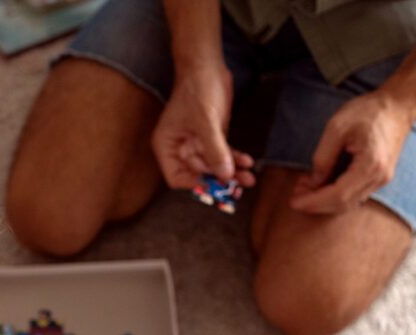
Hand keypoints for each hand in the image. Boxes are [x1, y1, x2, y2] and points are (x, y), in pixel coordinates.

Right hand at [152, 67, 255, 188]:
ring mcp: (197, 144)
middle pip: (198, 175)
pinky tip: (248, 162)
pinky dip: (235, 160)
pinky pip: (223, 155)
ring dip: (231, 173)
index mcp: (167, 147)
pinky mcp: (212, 138)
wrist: (206, 67)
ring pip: (214, 167)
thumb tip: (225, 176)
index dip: (195, 184)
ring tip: (249, 178)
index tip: (214, 187)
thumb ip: (214, 150)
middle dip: (219, 180)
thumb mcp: (206, 122)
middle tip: (238, 186)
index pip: (176, 178)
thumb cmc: (197, 90)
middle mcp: (180, 149)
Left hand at [290, 91, 412, 213]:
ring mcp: (381, 180)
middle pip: (343, 204)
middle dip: (315, 204)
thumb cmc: (367, 112)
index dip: (313, 201)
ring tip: (303, 189)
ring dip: (324, 201)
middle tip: (294, 196)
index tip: (293, 201)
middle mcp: (379, 177)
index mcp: (370, 165)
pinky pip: (354, 195)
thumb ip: (323, 156)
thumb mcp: (336, 127)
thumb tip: (313, 182)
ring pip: (348, 203)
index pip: (338, 195)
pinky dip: (335, 195)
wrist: (397, 107)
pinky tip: (319, 186)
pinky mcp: (378, 178)